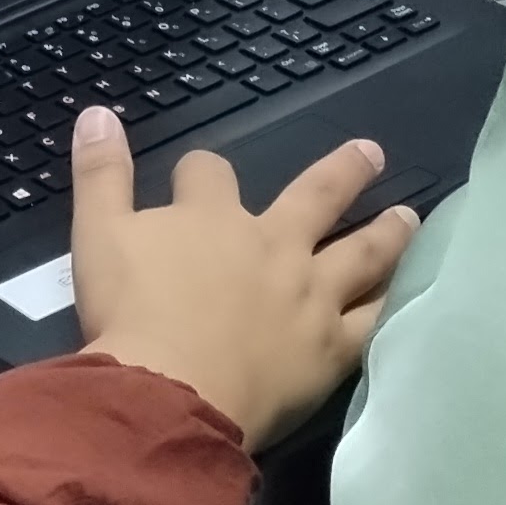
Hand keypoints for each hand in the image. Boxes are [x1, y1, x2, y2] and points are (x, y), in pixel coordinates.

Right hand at [66, 107, 416, 447]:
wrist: (170, 391)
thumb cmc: (128, 314)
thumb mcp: (95, 235)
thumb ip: (100, 174)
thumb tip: (98, 113)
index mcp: (211, 217)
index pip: (210, 174)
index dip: (199, 172)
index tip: (196, 175)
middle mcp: (272, 245)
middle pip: (316, 197)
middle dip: (341, 172)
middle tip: (370, 152)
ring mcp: (310, 296)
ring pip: (361, 253)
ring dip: (386, 231)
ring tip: (409, 215)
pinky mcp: (330, 348)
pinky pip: (372, 321)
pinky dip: (391, 303)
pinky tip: (410, 293)